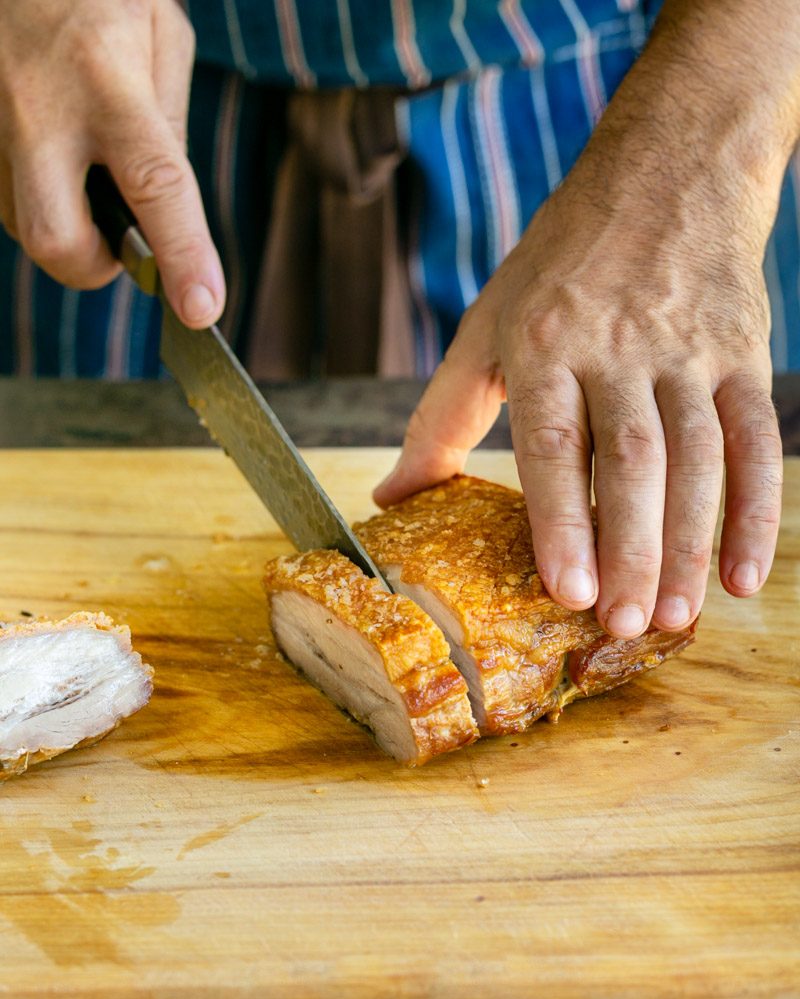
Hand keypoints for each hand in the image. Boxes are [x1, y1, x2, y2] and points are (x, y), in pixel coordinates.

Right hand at [0, 0, 223, 326]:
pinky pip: (3, 198)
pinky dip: (38, 199)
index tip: (202, 309)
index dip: (181, 256)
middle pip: (57, 240)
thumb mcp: (160, 33)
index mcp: (106, 78)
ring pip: (24, 228)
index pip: (153, 186)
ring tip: (87, 179)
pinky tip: (55, 160)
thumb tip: (167, 206)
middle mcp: (38, 109)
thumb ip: (169, 122)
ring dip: (67, 230)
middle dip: (94, 270)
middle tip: (120, 250)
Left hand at [375, 1, 796, 638]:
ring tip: (675, 616)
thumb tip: (392, 496)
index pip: (553, 443)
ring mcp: (688, 350)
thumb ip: (440, 417)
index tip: (567, 591)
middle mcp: (620, 346)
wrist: (668, 171)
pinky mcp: (742, 354)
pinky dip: (757, 511)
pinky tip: (743, 573)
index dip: (561, 521)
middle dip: (631, 550)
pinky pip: (756, 440)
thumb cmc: (560, 263)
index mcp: (546, 341)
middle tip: (623, 626)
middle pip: (631, 461)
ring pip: (697, 459)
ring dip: (690, 543)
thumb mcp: (486, 326)